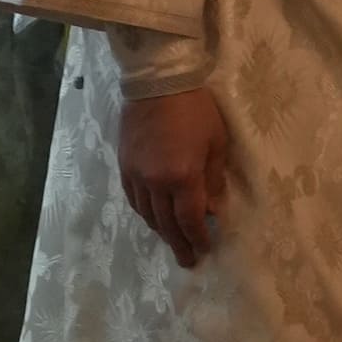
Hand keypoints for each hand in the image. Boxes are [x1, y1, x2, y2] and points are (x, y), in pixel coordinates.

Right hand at [118, 84, 229, 266]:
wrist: (158, 82)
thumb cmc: (195, 109)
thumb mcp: (216, 142)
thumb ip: (213, 179)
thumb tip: (213, 208)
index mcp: (182, 177)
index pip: (190, 219)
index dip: (197, 237)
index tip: (204, 250)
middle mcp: (155, 182)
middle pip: (166, 223)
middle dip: (178, 243)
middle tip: (187, 260)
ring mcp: (136, 175)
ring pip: (147, 214)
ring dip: (161, 231)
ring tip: (172, 241)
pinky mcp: (124, 166)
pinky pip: (133, 199)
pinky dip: (145, 213)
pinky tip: (152, 217)